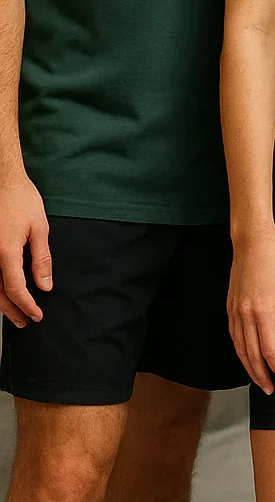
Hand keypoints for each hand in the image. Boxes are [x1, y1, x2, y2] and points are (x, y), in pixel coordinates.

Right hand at [0, 170, 50, 325]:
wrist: (2, 180)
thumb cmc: (21, 198)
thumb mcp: (39, 226)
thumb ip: (41, 258)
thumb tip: (45, 285)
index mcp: (5, 251)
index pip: (15, 288)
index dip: (26, 305)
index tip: (37, 315)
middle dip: (13, 311)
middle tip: (25, 322)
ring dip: (2, 303)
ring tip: (15, 314)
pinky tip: (3, 293)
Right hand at [227, 234, 274, 393]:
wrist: (251, 244)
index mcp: (263, 311)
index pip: (269, 350)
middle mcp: (245, 315)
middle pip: (252, 355)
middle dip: (262, 375)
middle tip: (271, 389)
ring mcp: (235, 312)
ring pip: (240, 349)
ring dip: (249, 367)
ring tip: (259, 380)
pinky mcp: (229, 308)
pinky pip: (234, 336)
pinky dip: (240, 351)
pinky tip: (246, 357)